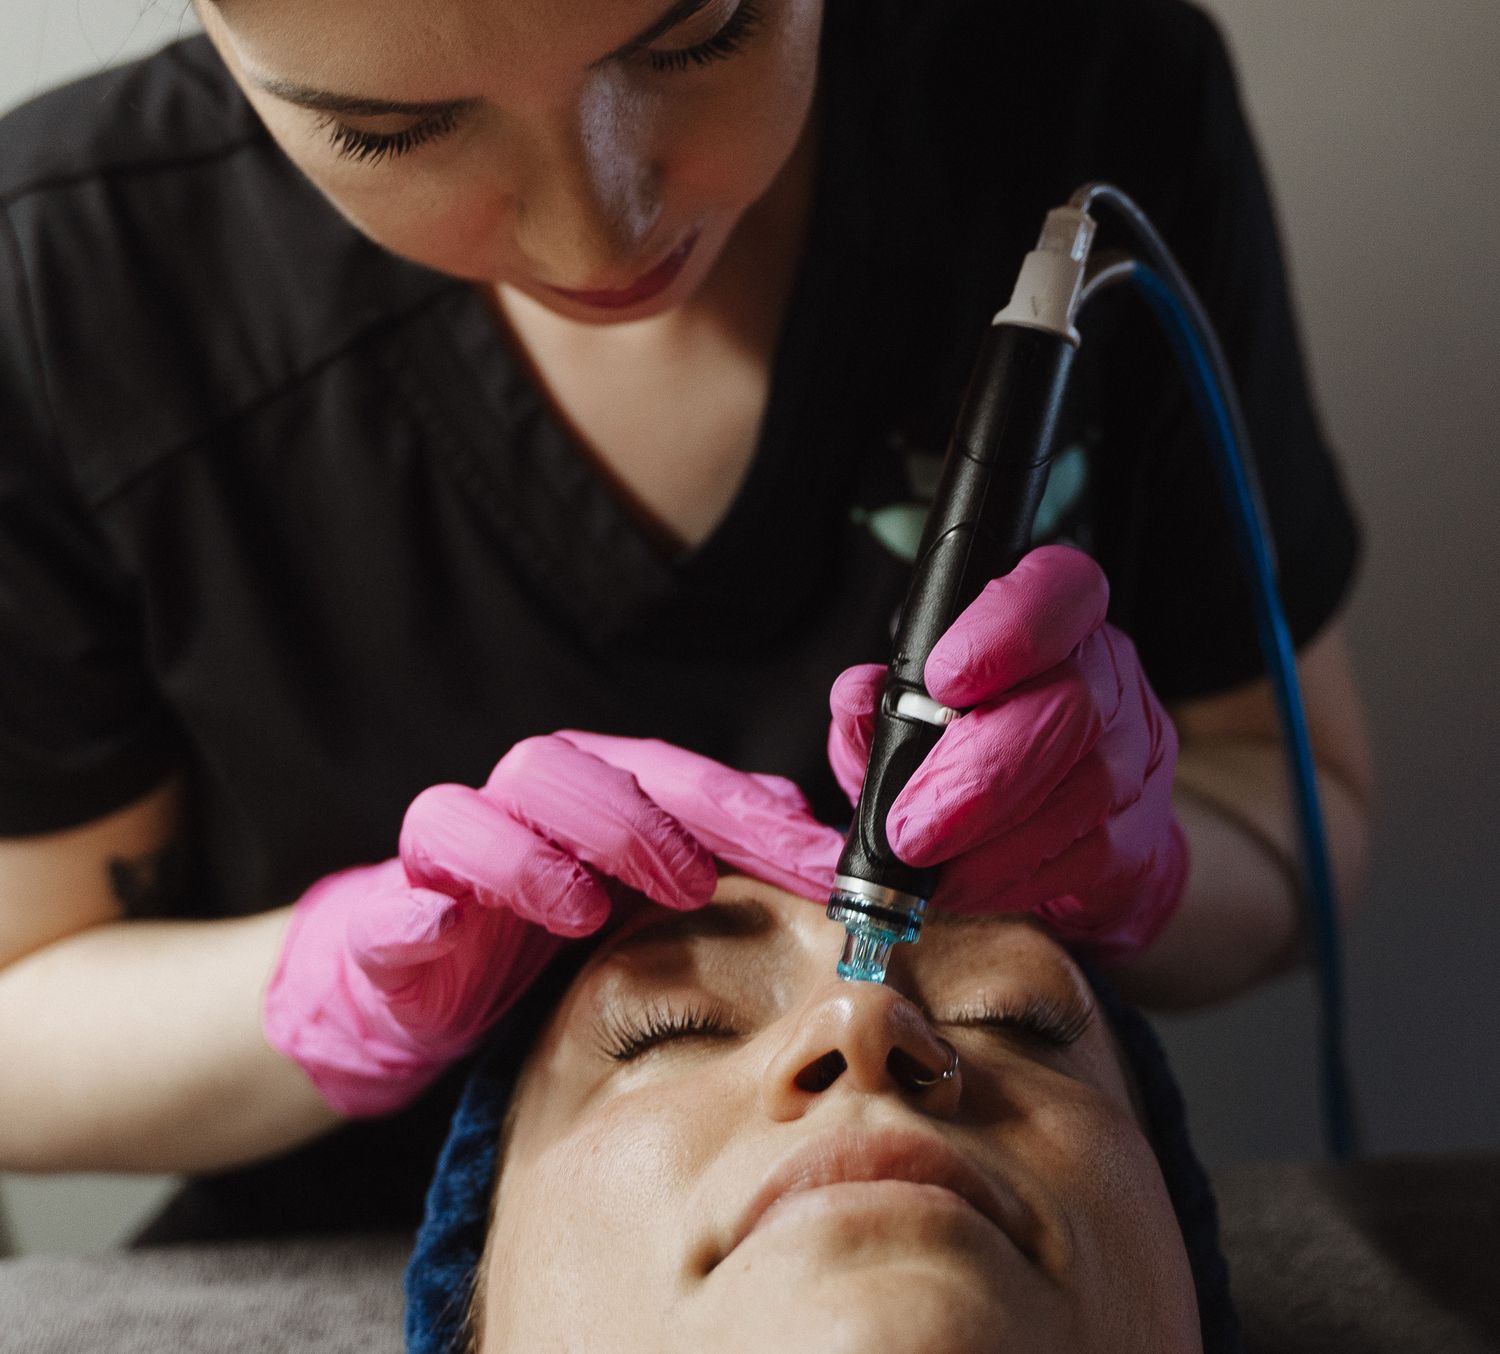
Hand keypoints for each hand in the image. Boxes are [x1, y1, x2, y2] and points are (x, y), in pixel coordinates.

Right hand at [263, 733, 841, 1115]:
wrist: (423, 986)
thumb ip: (720, 846)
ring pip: (469, 818)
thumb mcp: (646, 888)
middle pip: (563, 769)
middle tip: (696, 884)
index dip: (746, 813)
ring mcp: (446, 864)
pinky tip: (438, 927)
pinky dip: (411, 917)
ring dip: (530, 859)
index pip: (671, 777)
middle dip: (637, 823)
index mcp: (588, 791)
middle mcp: (515, 808)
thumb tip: (806, 820)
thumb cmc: (547, 929)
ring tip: (584, 913)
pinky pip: (386, 912)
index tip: (818, 863)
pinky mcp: (384, 928)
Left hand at [827, 545, 1187, 962]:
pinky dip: (1012, 878)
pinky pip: (1085, 857)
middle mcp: (1106, 675)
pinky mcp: (1143, 833)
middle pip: (1070, 706)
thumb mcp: (908, 717)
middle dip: (980, 775)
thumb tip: (856, 696)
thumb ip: (877, 706)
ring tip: (928, 870)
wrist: (1058, 830)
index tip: (943, 680)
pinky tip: (966, 886)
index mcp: (1054, 618)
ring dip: (989, 843)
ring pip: (1080, 791)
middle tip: (911, 828)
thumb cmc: (970, 752)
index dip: (1007, 631)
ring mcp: (1135, 755)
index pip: (1057, 593)